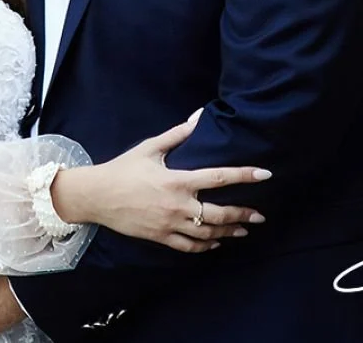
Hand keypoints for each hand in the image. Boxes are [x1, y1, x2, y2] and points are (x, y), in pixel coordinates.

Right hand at [52, 110, 268, 251]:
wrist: (97, 196)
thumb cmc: (123, 168)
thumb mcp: (150, 148)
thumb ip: (177, 134)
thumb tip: (198, 116)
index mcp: (178, 180)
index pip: (219, 177)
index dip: (244, 175)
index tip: (265, 174)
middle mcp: (178, 205)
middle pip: (219, 214)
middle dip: (243, 215)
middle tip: (260, 217)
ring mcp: (170, 224)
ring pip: (207, 234)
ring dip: (229, 233)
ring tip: (243, 230)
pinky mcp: (161, 237)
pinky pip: (189, 247)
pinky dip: (206, 246)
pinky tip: (216, 243)